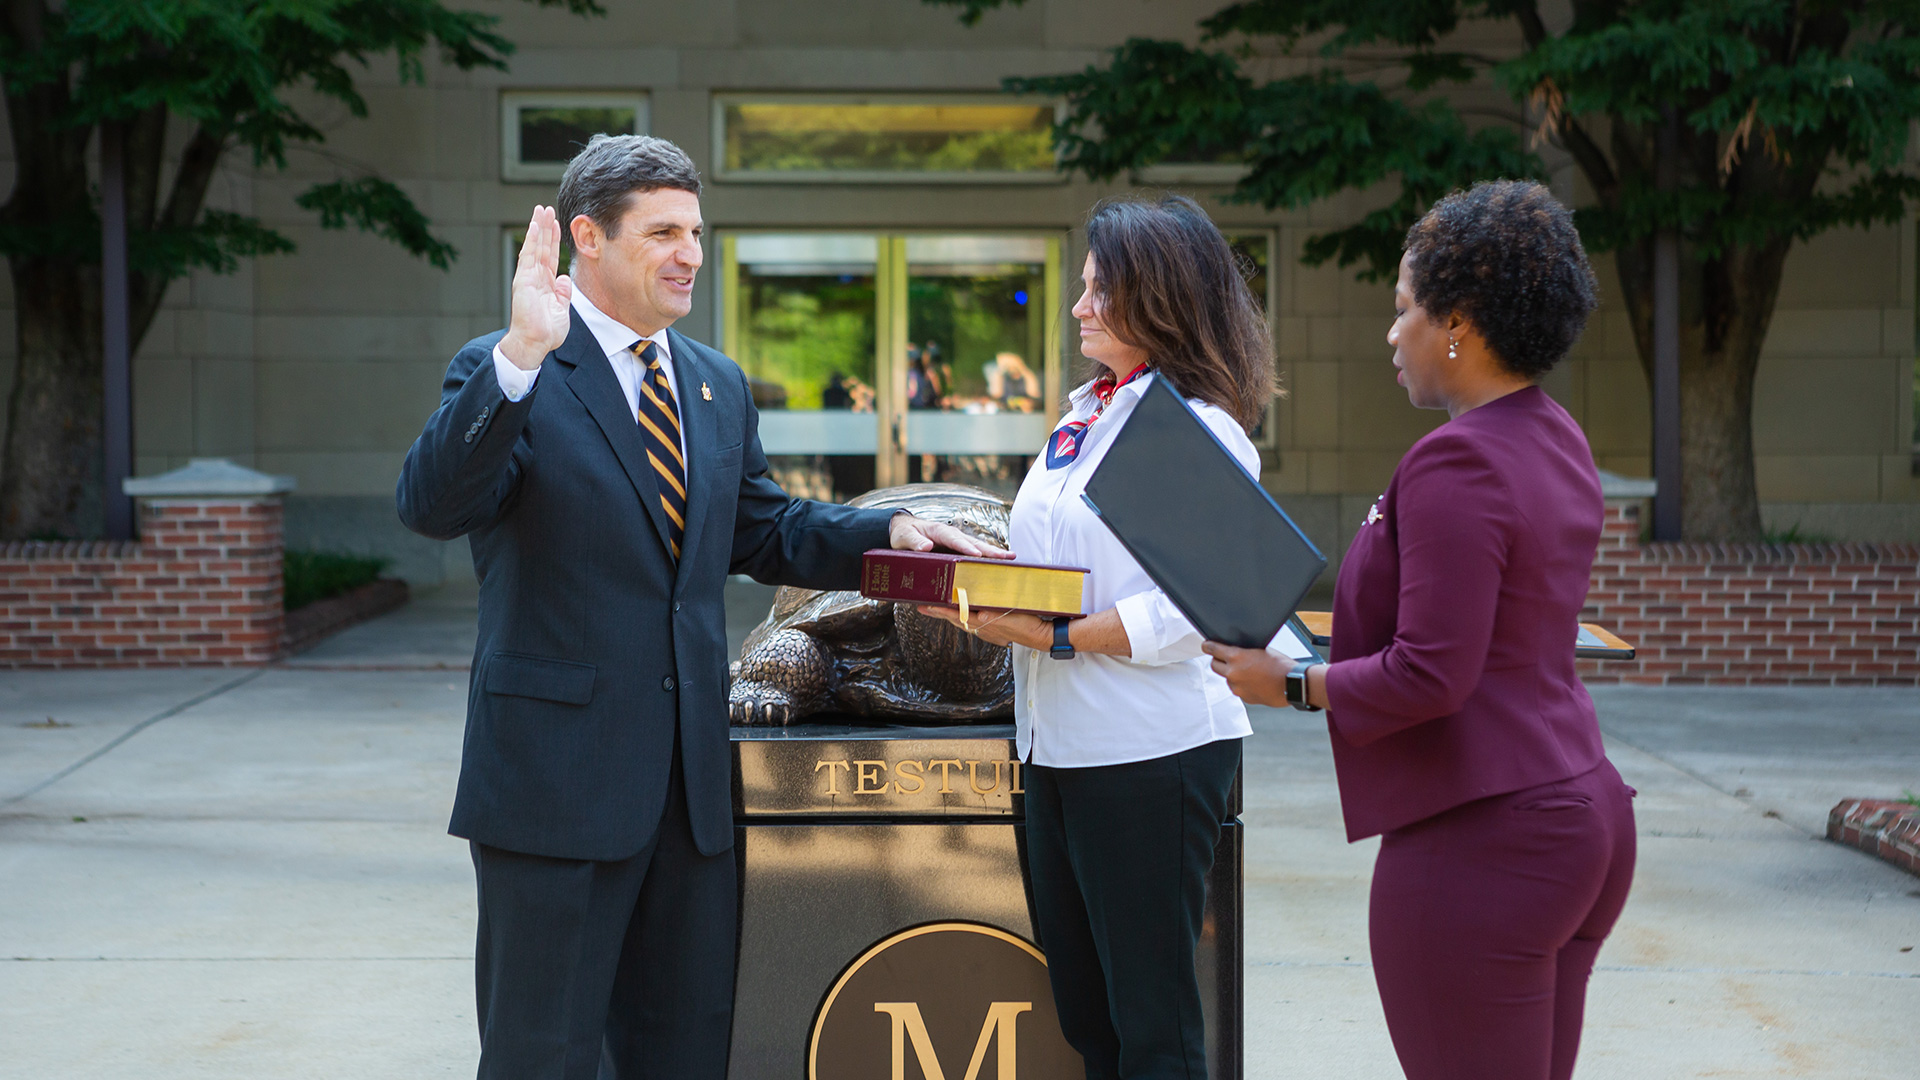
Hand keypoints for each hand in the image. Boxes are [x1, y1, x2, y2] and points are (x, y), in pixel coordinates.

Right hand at [501, 205, 572, 369]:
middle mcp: (535, 277)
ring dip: (538, 227)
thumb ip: (563, 293)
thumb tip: (564, 278)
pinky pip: (528, 256)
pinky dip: (531, 240)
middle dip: (545, 227)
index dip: (553, 239)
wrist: (534, 343)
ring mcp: (528, 277)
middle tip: (546, 208)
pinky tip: (534, 226)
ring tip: (541, 209)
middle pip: (541, 246)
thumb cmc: (546, 332)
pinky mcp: (523, 280)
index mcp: (545, 283)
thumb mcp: (562, 309)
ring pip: (534, 246)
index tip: (557, 223)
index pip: (550, 256)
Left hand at [888, 514, 1011, 558]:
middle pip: (973, 543)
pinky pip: (974, 553)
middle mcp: (951, 535)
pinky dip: (987, 558)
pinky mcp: (957, 549)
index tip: (976, 555)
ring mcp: (956, 542)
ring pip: (977, 547)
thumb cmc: (902, 534)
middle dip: (990, 550)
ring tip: (1011, 559)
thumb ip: (913, 542)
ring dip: (993, 553)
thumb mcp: (903, 538)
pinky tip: (999, 565)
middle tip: (1007, 557)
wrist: (903, 529)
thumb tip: (926, 546)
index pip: (954, 539)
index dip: (965, 547)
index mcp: (939, 531)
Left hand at [917, 604, 1048, 649]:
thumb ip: (993, 613)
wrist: (1041, 635)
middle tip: (923, 607)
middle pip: (956, 619)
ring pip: (963, 622)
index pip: (957, 615)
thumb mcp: (1011, 612)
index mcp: (985, 622)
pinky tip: (963, 614)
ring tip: (937, 609)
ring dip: (950, 616)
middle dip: (939, 613)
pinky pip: (974, 624)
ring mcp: (988, 632)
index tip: (927, 606)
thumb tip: (979, 613)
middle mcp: (983, 628)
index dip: (941, 610)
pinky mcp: (994, 632)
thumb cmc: (1028, 621)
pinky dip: (964, 618)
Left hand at [1201, 642, 1293, 706]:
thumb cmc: (1281, 666)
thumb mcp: (1261, 650)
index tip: (1205, 646)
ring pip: (1226, 678)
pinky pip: (1237, 688)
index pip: (1213, 650)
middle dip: (1218, 661)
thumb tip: (1235, 651)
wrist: (1292, 684)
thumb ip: (1244, 651)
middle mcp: (1233, 673)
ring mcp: (1237, 687)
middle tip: (1225, 658)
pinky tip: (1254, 681)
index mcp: (1236, 657)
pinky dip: (1241, 684)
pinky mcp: (1244, 697)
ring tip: (1248, 671)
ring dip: (1232, 674)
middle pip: (1214, 665)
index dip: (1208, 647)